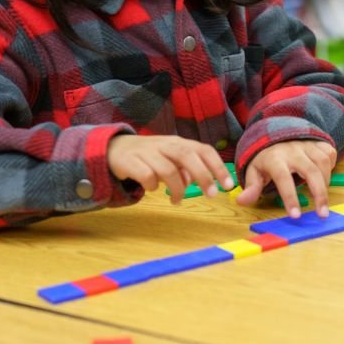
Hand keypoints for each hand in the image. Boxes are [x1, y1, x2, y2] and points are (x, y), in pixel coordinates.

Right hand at [107, 134, 235, 203]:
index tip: (228, 185)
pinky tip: (151, 190)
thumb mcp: (170, 159)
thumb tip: (196, 182)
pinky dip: (152, 186)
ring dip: (177, 188)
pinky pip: (146, 176)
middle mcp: (165, 144)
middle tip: (211, 195)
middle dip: (203, 176)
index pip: (203, 149)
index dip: (217, 166)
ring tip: (177, 201)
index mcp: (178, 143)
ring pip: (168, 169)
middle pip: (188, 156)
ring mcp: (147, 152)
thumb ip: (185, 168)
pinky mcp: (130, 161)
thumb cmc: (149, 156)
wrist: (114, 148)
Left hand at [235, 140, 336, 217]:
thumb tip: (241, 202)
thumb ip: (251, 187)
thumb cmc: (266, 158)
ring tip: (323, 200)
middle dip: (319, 193)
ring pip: (322, 162)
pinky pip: (330, 154)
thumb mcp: (254, 171)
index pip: (283, 178)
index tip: (295, 216)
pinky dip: (331, 167)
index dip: (289, 197)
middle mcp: (292, 150)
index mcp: (274, 158)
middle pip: (310, 171)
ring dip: (326, 183)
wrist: (275, 133)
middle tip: (322, 214)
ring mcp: (307, 145)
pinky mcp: (318, 143)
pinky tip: (325, 179)